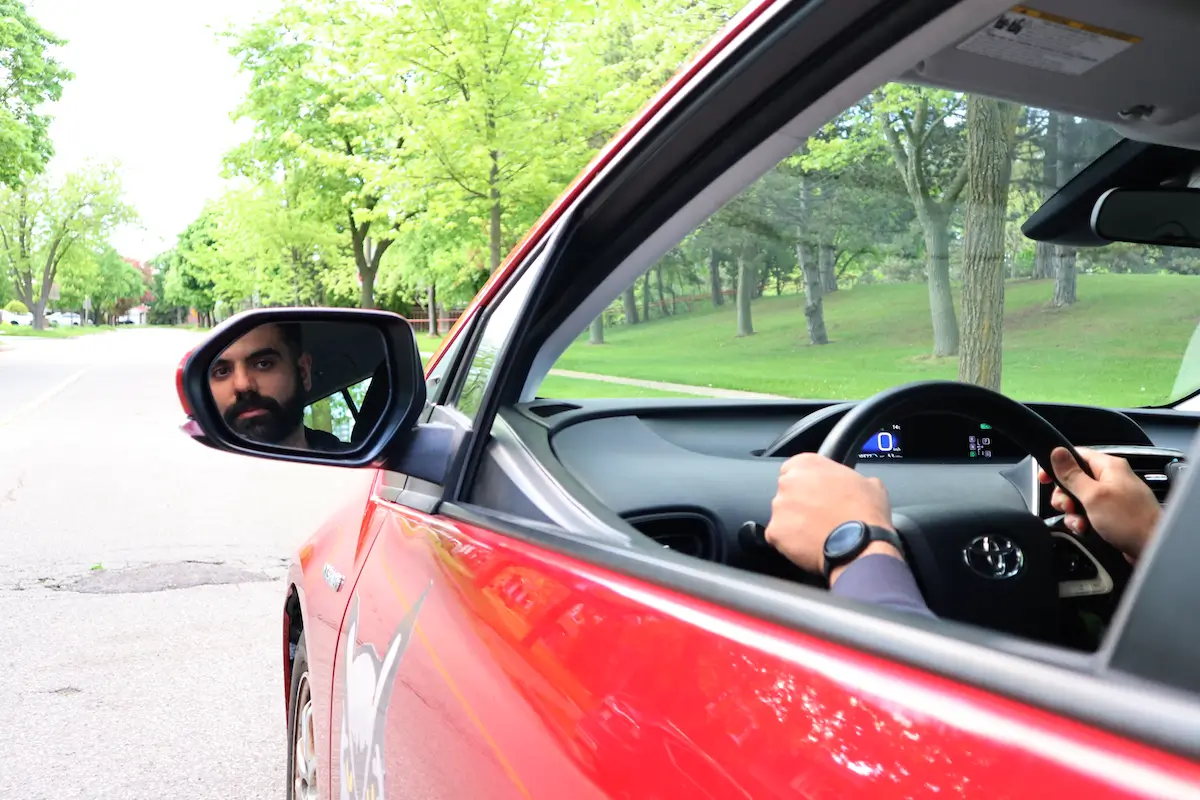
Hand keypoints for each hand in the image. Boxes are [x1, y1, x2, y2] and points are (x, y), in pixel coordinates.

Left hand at [765, 453, 897, 580]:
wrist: (861, 544)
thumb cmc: (866, 513)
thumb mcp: (868, 483)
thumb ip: (851, 478)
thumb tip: (854, 485)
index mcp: (807, 464)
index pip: (794, 468)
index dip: (806, 483)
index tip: (814, 493)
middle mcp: (789, 482)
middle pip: (787, 492)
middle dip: (799, 503)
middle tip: (818, 515)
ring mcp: (779, 507)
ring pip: (782, 515)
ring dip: (794, 523)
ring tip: (816, 533)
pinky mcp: (774, 532)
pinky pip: (778, 537)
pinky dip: (790, 543)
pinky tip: (809, 545)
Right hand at [1038, 447, 1160, 561]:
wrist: (1152, 547)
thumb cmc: (1129, 520)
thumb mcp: (1093, 495)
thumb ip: (1072, 474)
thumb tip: (1057, 452)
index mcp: (1109, 467)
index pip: (1076, 455)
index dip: (1057, 466)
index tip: (1044, 479)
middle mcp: (1111, 479)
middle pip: (1074, 479)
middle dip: (1064, 496)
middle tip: (1067, 506)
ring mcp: (1112, 497)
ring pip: (1079, 498)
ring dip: (1073, 512)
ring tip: (1079, 523)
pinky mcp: (1112, 513)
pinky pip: (1089, 512)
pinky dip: (1082, 520)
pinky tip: (1085, 529)